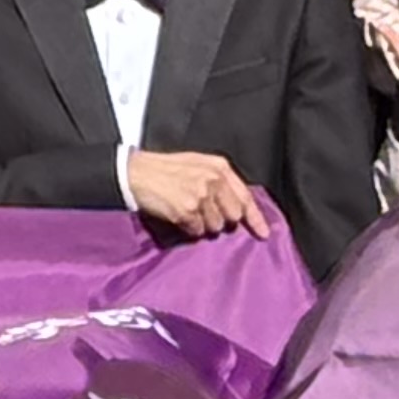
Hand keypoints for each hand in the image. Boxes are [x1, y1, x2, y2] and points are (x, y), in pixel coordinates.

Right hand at [126, 150, 268, 239]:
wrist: (135, 172)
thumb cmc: (164, 170)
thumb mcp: (196, 165)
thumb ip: (218, 181)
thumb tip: (236, 207)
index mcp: (219, 167)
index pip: (246, 197)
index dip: (256, 218)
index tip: (263, 233)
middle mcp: (214, 180)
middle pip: (233, 216)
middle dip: (221, 219)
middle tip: (203, 214)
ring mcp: (201, 196)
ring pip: (215, 226)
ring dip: (202, 225)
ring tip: (186, 211)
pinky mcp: (187, 210)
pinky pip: (197, 231)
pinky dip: (188, 228)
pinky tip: (177, 216)